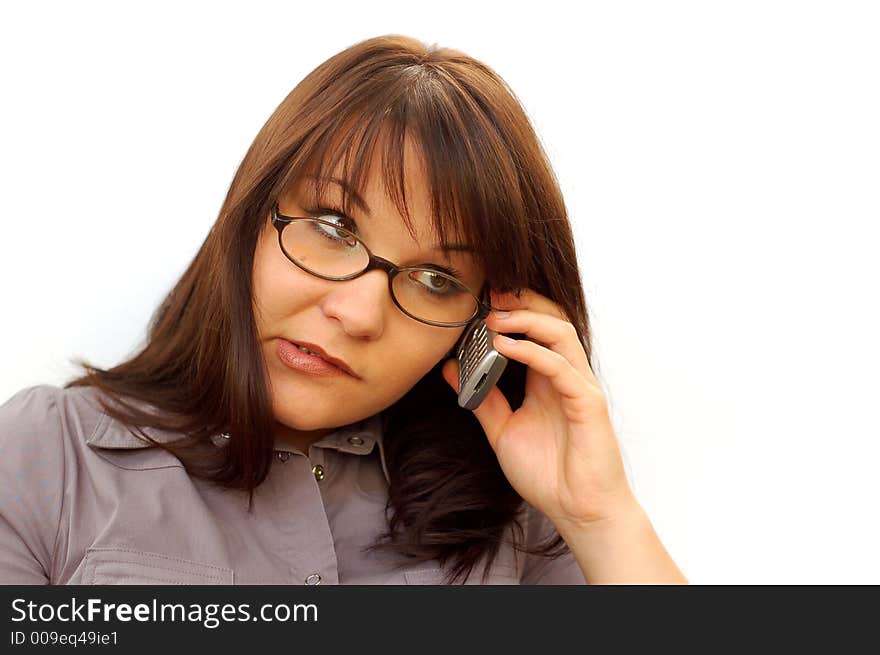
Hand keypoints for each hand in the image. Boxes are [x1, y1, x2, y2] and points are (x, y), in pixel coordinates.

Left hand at [441, 288, 637, 531]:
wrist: (579, 512)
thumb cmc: (548, 474)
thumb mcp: (503, 431)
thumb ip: (481, 399)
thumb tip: (451, 369)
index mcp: (548, 381)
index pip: (536, 331)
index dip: (513, 310)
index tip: (482, 299)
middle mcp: (567, 377)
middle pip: (553, 321)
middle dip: (523, 302)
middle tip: (491, 293)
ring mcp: (580, 388)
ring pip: (561, 335)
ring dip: (527, 320)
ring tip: (494, 318)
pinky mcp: (588, 404)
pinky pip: (561, 368)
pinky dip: (533, 352)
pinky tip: (505, 348)